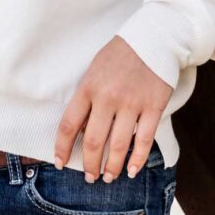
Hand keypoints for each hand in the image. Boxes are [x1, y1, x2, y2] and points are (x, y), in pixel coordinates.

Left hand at [54, 35, 172, 181]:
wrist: (154, 37)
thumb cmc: (120, 54)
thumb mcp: (95, 69)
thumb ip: (87, 97)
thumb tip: (81, 130)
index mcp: (89, 87)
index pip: (69, 124)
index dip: (62, 147)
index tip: (60, 162)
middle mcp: (108, 97)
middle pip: (93, 141)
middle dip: (89, 165)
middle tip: (90, 177)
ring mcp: (132, 103)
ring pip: (118, 145)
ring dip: (111, 167)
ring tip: (108, 177)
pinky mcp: (153, 107)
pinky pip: (144, 140)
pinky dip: (137, 159)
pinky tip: (131, 170)